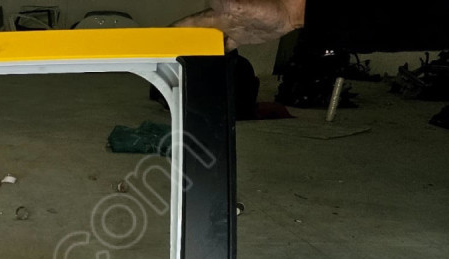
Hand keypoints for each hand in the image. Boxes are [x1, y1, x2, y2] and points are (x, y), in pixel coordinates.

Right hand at [172, 0, 305, 49]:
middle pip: (194, 34)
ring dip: (195, 51)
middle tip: (168, 55)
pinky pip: (220, 48)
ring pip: (206, 42)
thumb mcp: (238, 6)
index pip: (190, 23)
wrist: (288, 11)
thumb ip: (223, 6)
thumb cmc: (266, 6)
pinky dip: (213, 55)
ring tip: (183, 62)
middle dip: (181, 43)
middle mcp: (219, 21)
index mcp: (216, 14)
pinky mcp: (237, 37)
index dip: (175, 30)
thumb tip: (210, 5)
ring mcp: (228, 29)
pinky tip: (207, 62)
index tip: (161, 38)